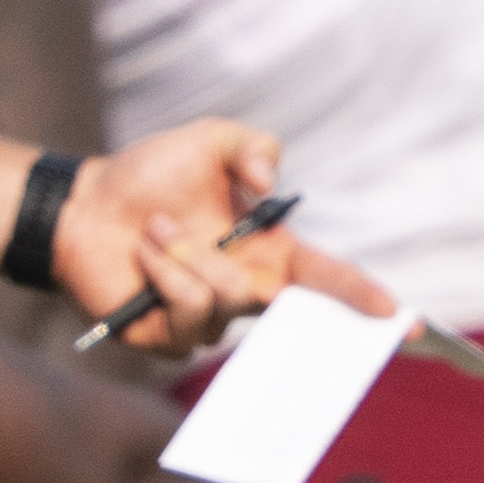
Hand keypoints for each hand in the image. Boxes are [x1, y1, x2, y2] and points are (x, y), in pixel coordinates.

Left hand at [55, 118, 397, 355]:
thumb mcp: (208, 141)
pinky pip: (189, 310)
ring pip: (228, 297)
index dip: (364, 298)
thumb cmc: (148, 178)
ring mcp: (213, 322)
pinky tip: (142, 252)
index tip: (399, 318)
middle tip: (241, 253)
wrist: (84, 207)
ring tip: (156, 229)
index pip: (328, 280)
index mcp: (269, 255)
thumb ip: (252, 146)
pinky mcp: (174, 341)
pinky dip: (162, 270)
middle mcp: (249, 292)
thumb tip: (270, 188)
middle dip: (272, 289)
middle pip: (289, 308)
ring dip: (186, 253)